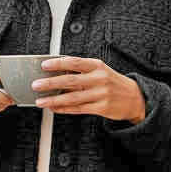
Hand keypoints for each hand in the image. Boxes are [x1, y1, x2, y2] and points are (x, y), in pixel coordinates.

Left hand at [31, 56, 146, 122]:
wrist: (135, 98)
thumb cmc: (112, 82)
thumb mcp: (100, 71)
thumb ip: (81, 71)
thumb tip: (56, 74)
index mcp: (98, 66)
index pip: (75, 62)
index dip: (58, 63)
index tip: (44, 65)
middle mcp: (99, 79)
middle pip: (70, 81)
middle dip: (50, 83)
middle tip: (36, 85)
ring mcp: (101, 94)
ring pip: (72, 98)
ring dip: (53, 100)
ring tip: (40, 101)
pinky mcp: (101, 108)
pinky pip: (78, 109)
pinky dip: (64, 109)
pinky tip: (54, 108)